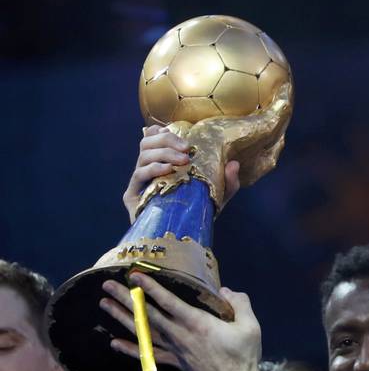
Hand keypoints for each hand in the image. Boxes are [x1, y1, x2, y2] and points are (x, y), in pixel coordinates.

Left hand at [100, 274, 276, 370]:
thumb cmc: (243, 355)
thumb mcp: (250, 325)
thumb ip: (240, 303)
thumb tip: (227, 290)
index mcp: (197, 323)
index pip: (168, 301)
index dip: (151, 288)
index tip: (134, 275)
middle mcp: (179, 335)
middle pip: (147, 315)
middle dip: (126, 299)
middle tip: (107, 286)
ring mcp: (174, 350)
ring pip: (143, 331)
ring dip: (122, 318)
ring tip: (105, 305)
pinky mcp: (174, 362)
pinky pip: (148, 354)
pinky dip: (131, 349)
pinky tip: (115, 343)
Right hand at [135, 81, 292, 218]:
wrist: (182, 239)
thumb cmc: (197, 213)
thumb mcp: (218, 196)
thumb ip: (228, 181)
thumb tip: (234, 164)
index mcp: (162, 163)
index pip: (153, 138)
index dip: (162, 131)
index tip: (181, 135)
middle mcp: (147, 169)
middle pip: (147, 142)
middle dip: (167, 141)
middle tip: (186, 149)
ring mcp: (139, 182)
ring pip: (143, 155)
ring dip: (163, 153)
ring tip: (182, 161)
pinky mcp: (132, 196)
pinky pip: (139, 175)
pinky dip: (154, 168)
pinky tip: (168, 170)